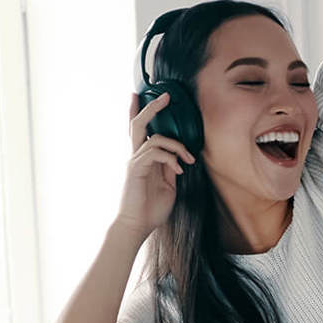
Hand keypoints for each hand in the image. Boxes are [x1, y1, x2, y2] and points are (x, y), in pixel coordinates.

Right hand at [117, 92, 195, 235]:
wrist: (137, 226)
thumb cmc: (151, 210)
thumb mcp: (168, 186)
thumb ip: (170, 169)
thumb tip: (179, 158)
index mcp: (143, 159)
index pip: (142, 132)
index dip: (143, 112)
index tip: (152, 97)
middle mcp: (136, 156)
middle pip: (138, 124)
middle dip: (151, 107)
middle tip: (165, 96)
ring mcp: (134, 161)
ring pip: (153, 137)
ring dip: (176, 145)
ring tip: (188, 158)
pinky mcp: (136, 168)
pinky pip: (154, 152)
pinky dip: (170, 157)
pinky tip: (179, 169)